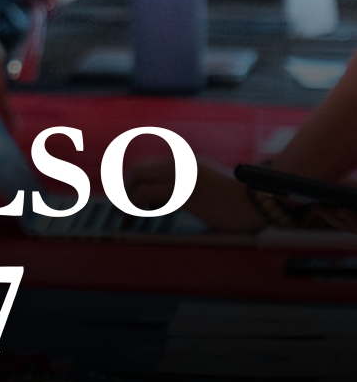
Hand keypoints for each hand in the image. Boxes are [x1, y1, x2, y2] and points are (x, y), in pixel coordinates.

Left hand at [129, 157, 262, 229]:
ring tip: (127, 217)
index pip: (146, 167)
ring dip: (127, 198)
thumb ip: (182, 190)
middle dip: (124, 190)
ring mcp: (182, 177)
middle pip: (137, 170)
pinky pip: (149, 193)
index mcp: (184, 164)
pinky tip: (138, 217)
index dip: (131, 184)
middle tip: (123, 211)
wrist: (258, 207)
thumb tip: (156, 200)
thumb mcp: (204, 191)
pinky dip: (137, 205)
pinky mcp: (186, 192)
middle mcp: (180, 165)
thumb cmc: (234, 205)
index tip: (125, 201)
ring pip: (138, 178)